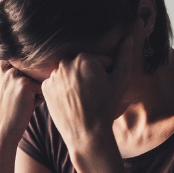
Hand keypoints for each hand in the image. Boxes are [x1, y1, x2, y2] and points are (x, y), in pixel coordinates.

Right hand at [0, 56, 42, 147]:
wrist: (0, 131)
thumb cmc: (3, 109)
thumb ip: (8, 70)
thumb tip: (36, 58)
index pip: (16, 61)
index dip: (17, 76)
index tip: (7, 91)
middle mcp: (1, 65)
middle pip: (27, 69)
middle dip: (25, 83)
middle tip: (12, 99)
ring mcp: (12, 74)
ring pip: (34, 78)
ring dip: (32, 90)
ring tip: (19, 103)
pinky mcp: (24, 84)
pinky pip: (41, 88)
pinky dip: (37, 99)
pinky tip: (25, 107)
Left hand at [41, 22, 143, 147]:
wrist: (87, 133)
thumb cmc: (106, 107)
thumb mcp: (120, 82)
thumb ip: (124, 57)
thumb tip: (128, 38)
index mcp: (85, 58)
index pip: (98, 61)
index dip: (105, 75)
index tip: (105, 89)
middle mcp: (65, 63)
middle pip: (82, 66)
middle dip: (89, 76)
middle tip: (94, 95)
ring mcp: (53, 76)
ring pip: (69, 74)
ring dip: (75, 82)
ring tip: (82, 99)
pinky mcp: (45, 88)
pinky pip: (56, 84)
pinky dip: (63, 90)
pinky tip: (70, 101)